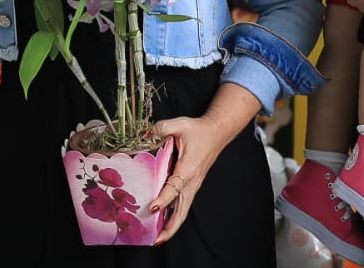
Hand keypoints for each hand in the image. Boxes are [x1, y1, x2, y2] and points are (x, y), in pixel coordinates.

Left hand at [145, 114, 225, 243]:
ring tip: (158, 237)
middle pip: (182, 210)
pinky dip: (174, 215)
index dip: (163, 199)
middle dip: (170, 227)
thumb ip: (162, 127)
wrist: (217, 132)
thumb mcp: (180, 124)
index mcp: (188, 168)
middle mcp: (192, 181)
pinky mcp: (192, 184)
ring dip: (172, 225)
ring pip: (183, 210)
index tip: (152, 208)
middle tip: (156, 240)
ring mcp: (193, 185)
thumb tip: (146, 132)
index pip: (175, 187)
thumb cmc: (198, 130)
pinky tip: (164, 221)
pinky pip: (183, 204)